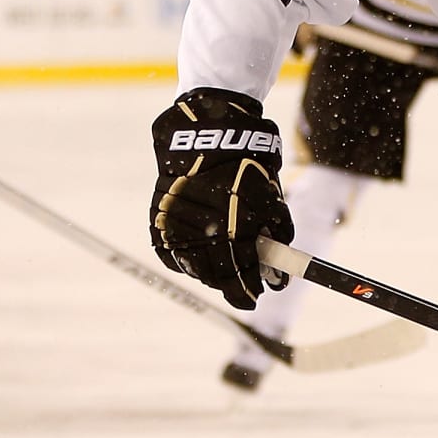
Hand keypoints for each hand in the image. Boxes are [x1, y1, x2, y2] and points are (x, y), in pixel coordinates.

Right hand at [149, 87, 293, 308]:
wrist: (207, 139)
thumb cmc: (247, 170)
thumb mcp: (272, 202)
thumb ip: (276, 239)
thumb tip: (278, 275)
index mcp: (234, 228)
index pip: (241, 274)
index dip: (249, 290)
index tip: (255, 298)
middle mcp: (203, 230)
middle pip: (216, 275)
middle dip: (232, 284)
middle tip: (243, 288)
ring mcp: (177, 227)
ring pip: (194, 268)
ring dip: (211, 273)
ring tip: (224, 270)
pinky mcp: (160, 222)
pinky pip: (173, 255)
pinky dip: (187, 259)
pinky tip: (201, 256)